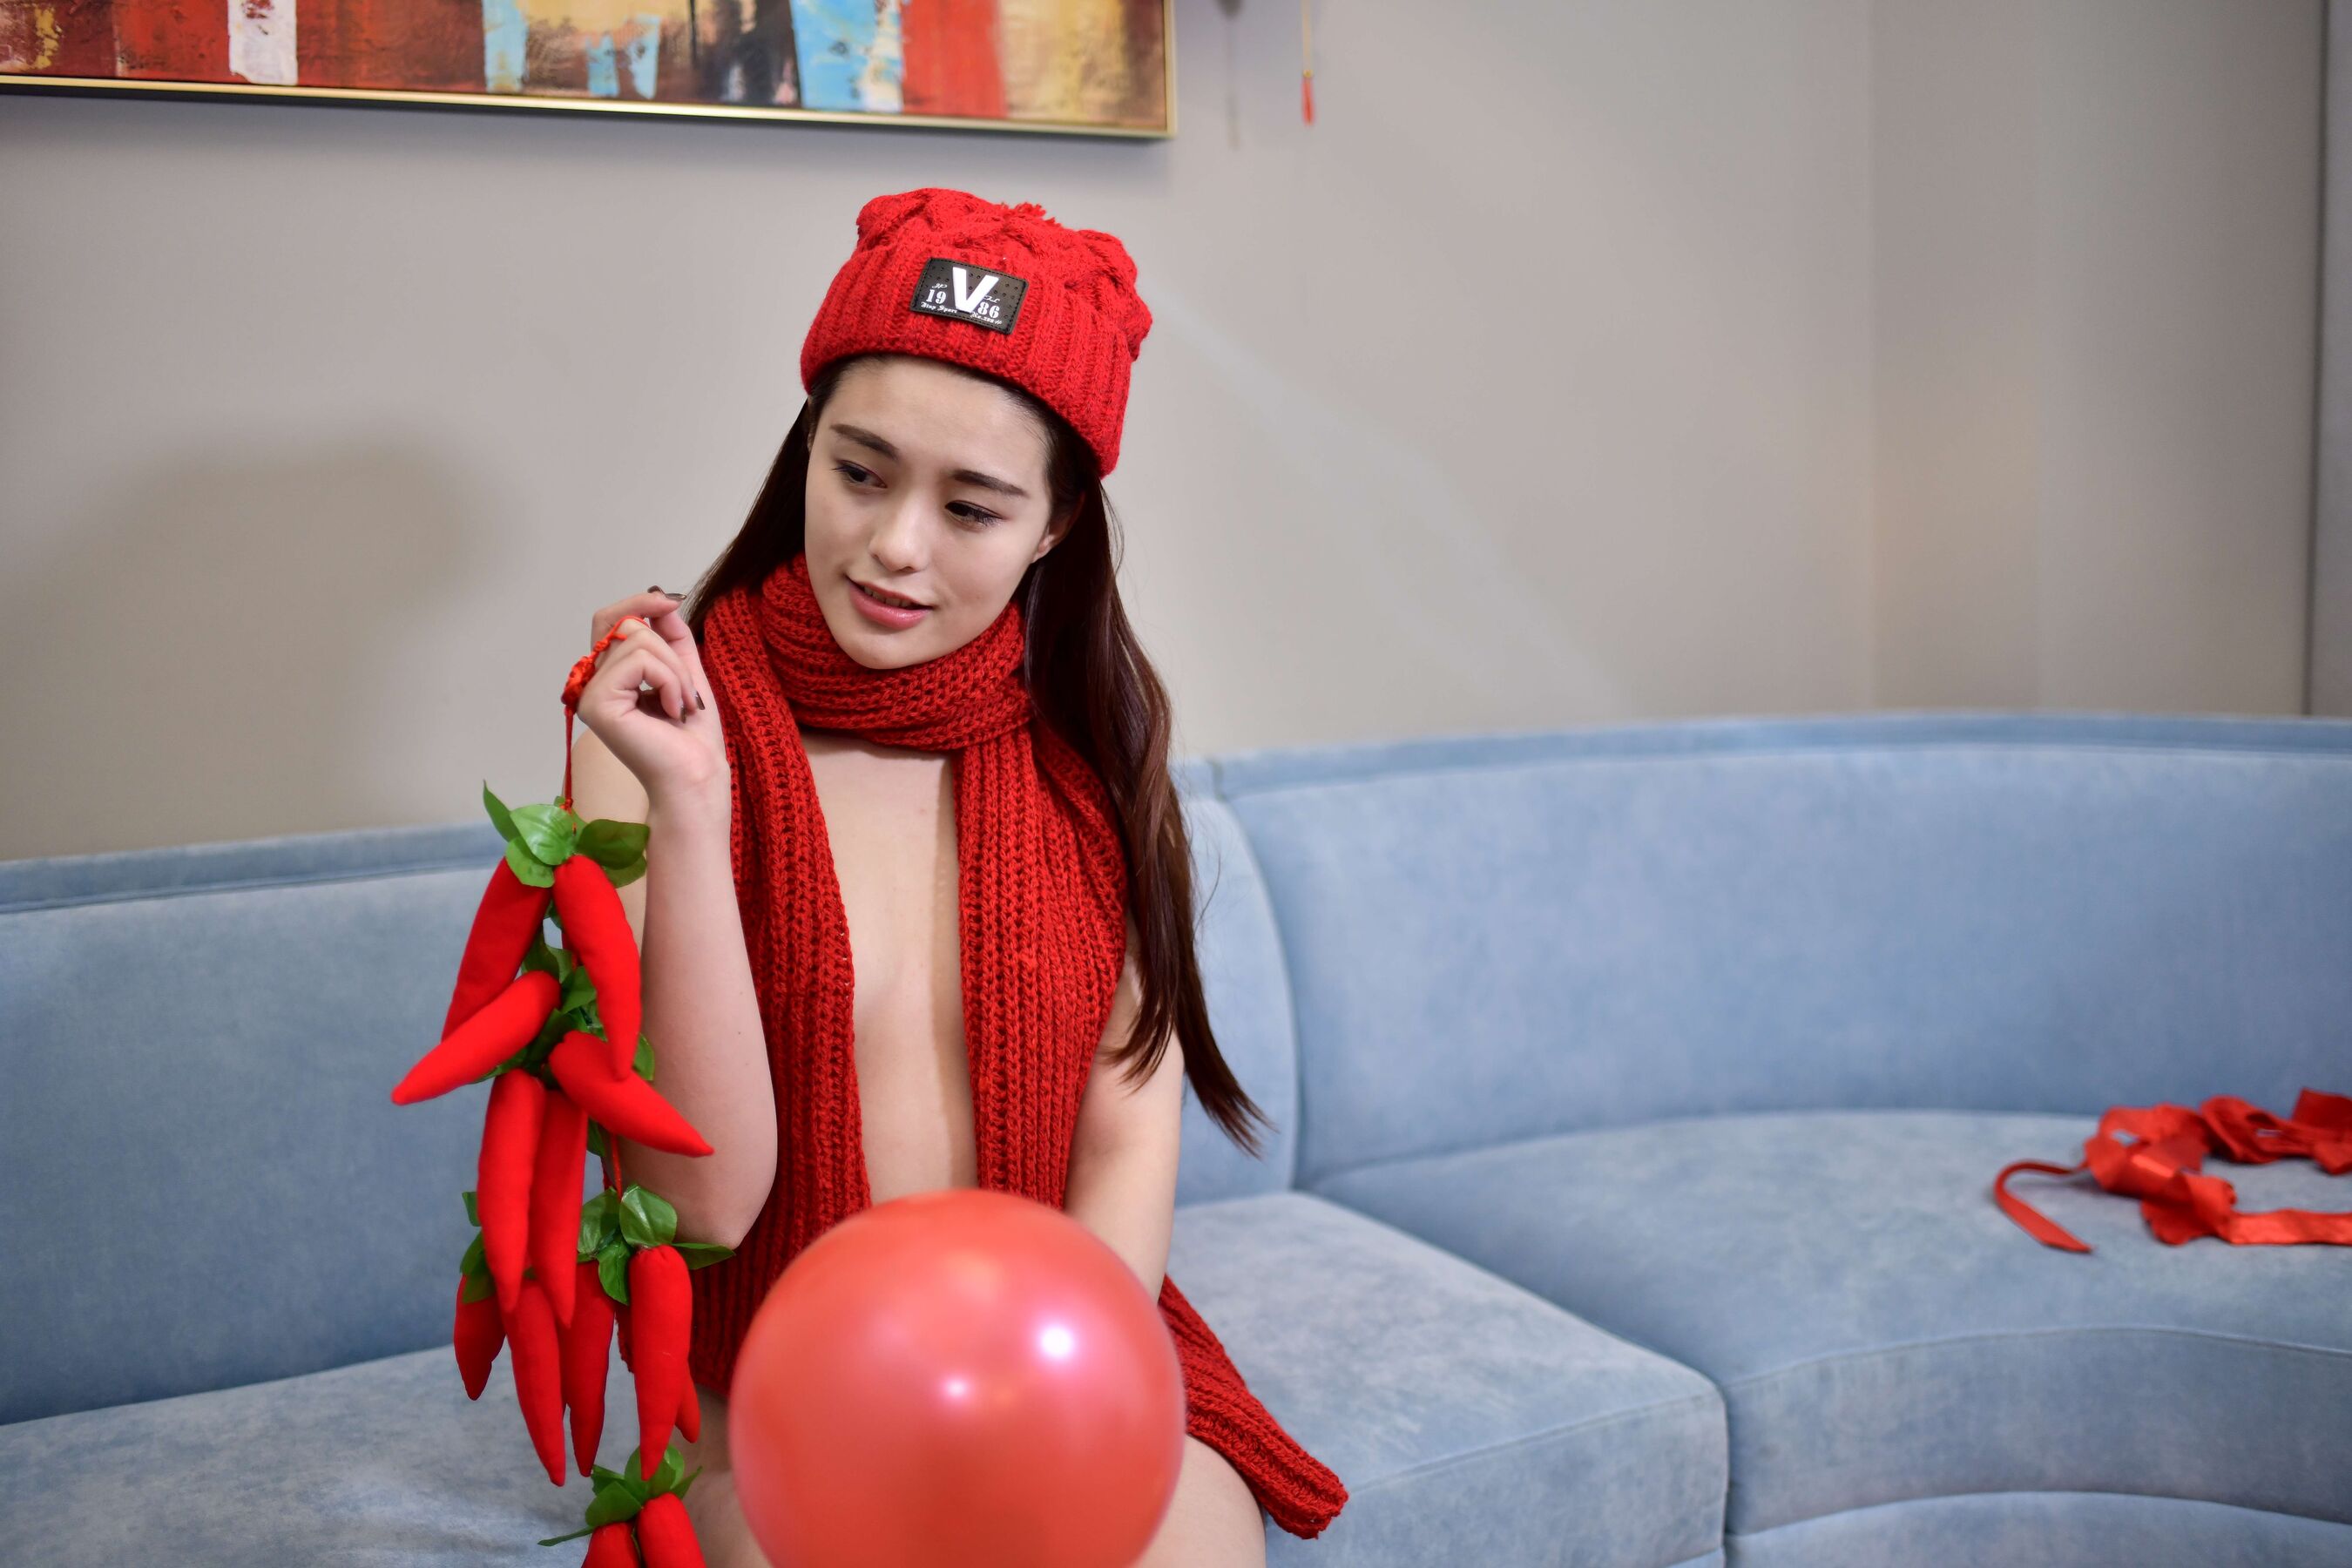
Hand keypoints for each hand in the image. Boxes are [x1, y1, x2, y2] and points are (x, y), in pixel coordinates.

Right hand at [573, 588, 727, 809]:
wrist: (697, 773)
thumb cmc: (692, 734)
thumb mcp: (685, 669)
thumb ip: (670, 634)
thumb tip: (661, 600)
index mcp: (609, 675)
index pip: (610, 620)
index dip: (637, 602)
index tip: (671, 603)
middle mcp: (592, 682)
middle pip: (625, 624)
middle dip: (669, 647)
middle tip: (686, 685)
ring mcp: (590, 692)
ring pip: (637, 639)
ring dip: (675, 670)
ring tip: (680, 705)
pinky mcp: (597, 702)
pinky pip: (639, 660)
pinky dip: (669, 680)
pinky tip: (671, 711)